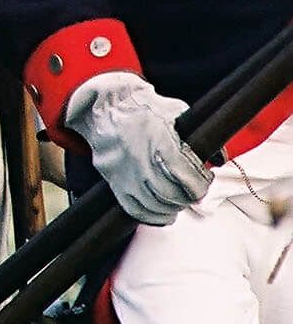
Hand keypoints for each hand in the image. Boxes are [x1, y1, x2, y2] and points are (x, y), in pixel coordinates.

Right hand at [65, 71, 210, 225]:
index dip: (201, 185)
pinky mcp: (114, 180)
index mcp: (160, 142)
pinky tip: (163, 213)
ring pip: (154, 205)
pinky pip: (135, 210)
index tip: (205, 181)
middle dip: (188, 197)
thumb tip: (220, 159)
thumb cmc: (145, 107)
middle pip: (172, 195)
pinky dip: (152, 216)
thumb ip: (200, 136)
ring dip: (172, 208)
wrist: (105, 107)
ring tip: (178, 200)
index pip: (187, 178)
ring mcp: (125, 173)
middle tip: (193, 192)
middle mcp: (141, 160)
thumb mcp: (177, 111)